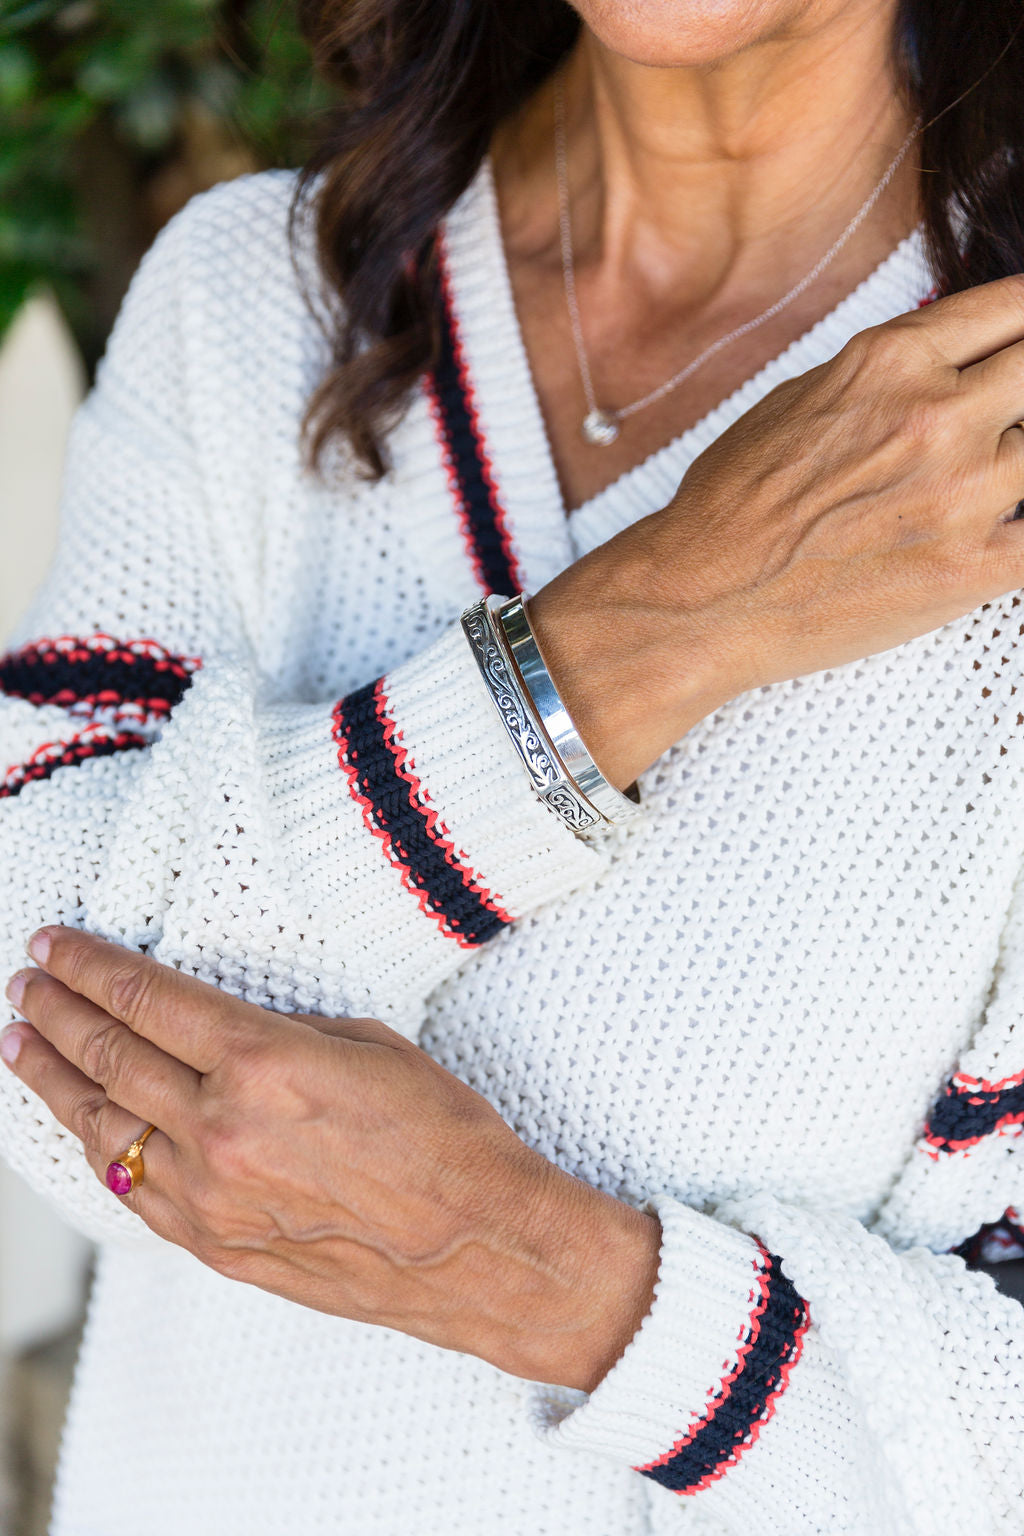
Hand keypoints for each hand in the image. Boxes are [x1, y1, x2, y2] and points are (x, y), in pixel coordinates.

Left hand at [2, 928, 659, 1390]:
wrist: (475, 1244)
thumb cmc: (442, 1134)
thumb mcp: (368, 1043)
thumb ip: (280, 1034)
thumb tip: (224, 1032)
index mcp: (262, 1061)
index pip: (145, 999)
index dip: (87, 967)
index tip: (53, 945)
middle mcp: (221, 1128)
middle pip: (109, 1057)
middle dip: (57, 1013)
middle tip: (25, 984)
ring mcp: (211, 1196)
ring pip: (104, 1128)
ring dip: (54, 1080)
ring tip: (24, 1045)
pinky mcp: (217, 1246)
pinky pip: (135, 1190)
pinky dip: (99, 1149)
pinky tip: (80, 1124)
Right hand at [530, 277, 1023, 787]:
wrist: (702, 594)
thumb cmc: (731, 505)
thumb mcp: (799, 397)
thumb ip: (884, 374)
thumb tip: (939, 361)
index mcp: (892, 360)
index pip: (1011, 307)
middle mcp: (936, 415)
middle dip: (1023, 390)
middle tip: (1003, 417)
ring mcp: (962, 493)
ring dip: (1016, 464)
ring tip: (977, 484)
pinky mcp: (970, 569)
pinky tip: (1005, 533)